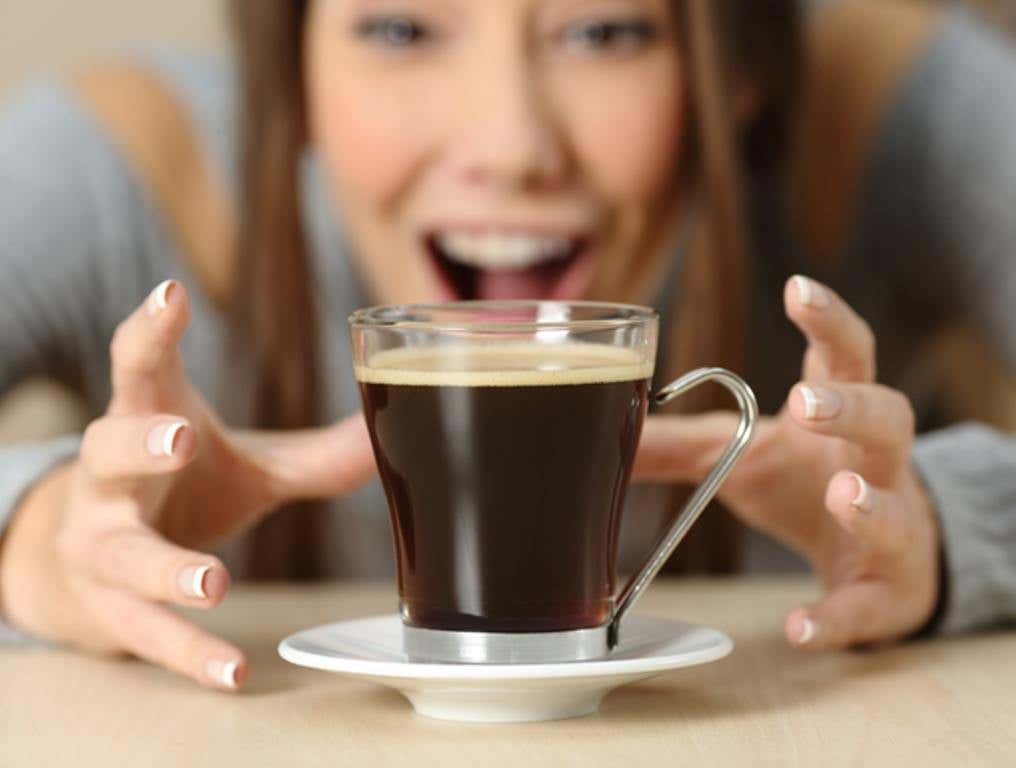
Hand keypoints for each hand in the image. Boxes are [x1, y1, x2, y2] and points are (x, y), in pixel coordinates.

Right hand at [0, 281, 375, 688]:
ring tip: (215, 583)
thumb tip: (391, 436)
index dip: (151, 329)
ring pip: (123, 554)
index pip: (139, 366)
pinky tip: (235, 674)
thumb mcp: (246, 465)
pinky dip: (191, 656)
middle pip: (109, 449)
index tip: (172, 295)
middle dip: (142, 444)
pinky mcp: (110, 608)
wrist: (94, 561)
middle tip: (180, 438)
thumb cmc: (180, 490)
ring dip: (167, 569)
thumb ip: (314, 456)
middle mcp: (110, 477)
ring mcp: (101, 544)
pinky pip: (148, 636)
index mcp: (146, 420)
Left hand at [635, 275, 939, 649]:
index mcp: (836, 419)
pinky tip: (798, 625)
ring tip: (841, 495)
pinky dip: (835, 616)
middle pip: (889, 418)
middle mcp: (875, 464)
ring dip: (870, 502)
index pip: (844, 356)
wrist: (883, 561)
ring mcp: (892, 528)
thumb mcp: (746, 456)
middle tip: (806, 403)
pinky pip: (869, 605)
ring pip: (898, 508)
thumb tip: (605, 424)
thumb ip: (681, 442)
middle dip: (852, 408)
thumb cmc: (806, 486)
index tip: (797, 287)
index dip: (828, 320)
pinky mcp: (885, 593)